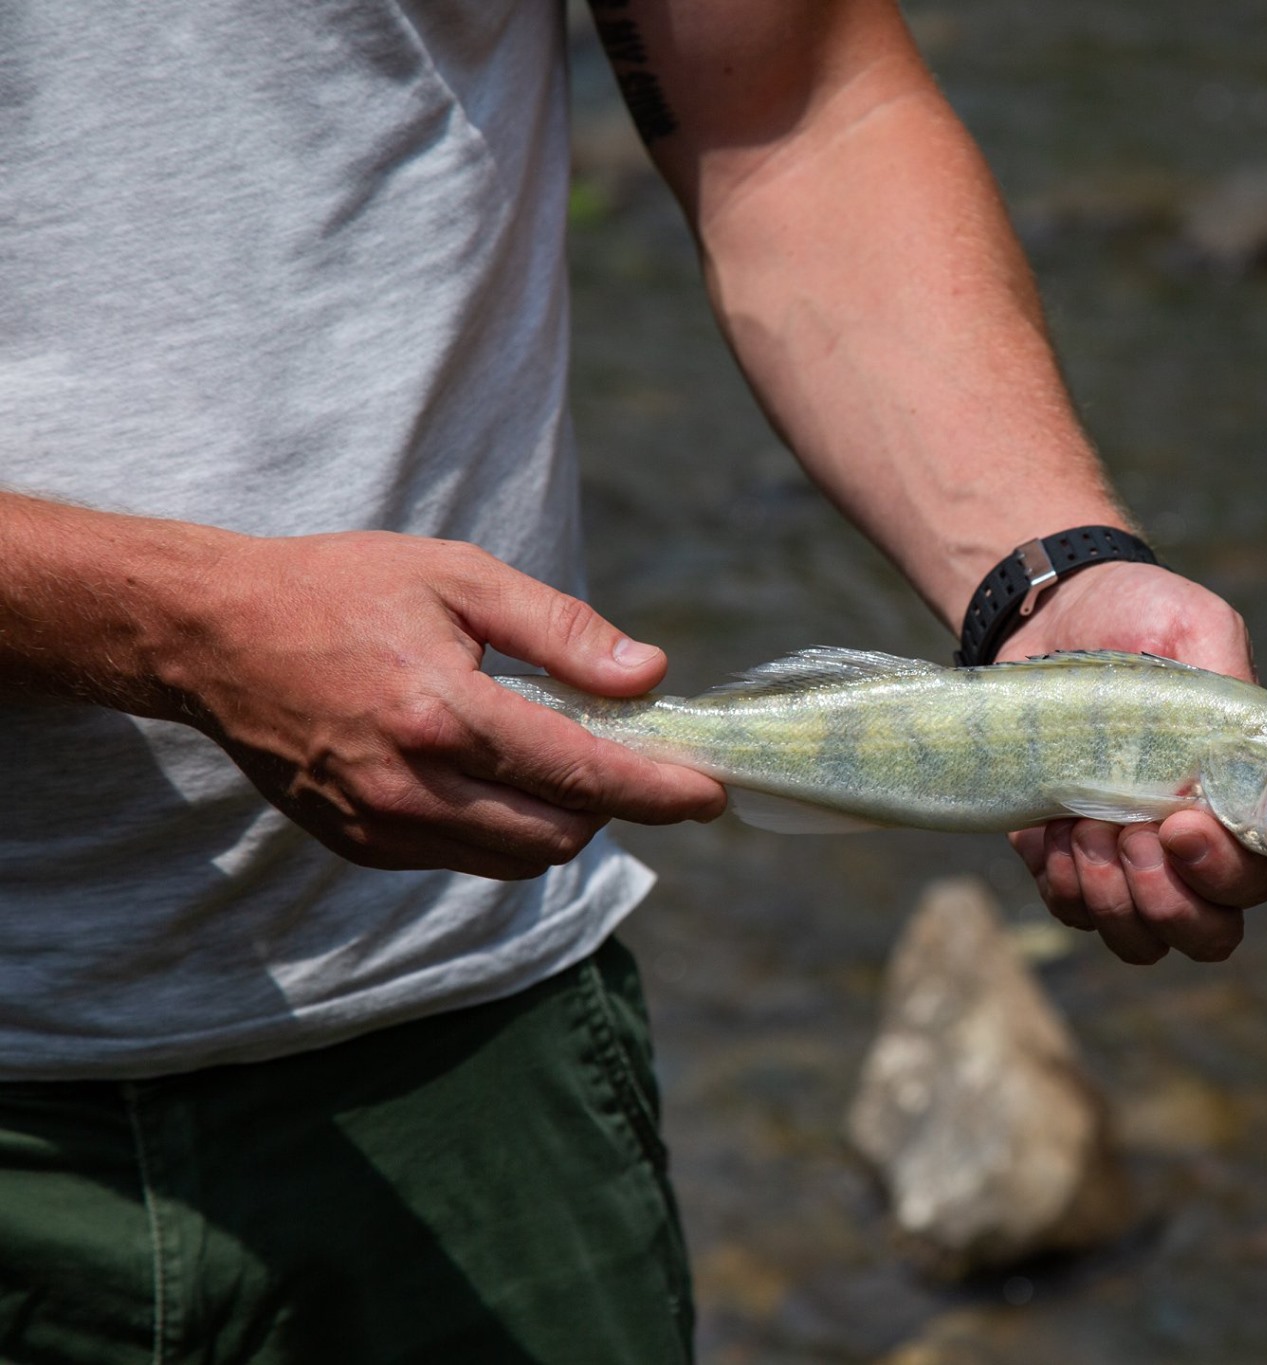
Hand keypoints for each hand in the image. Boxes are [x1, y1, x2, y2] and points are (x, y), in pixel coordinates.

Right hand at [176, 531, 724, 879]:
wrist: (214, 634)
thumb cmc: (343, 589)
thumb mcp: (459, 578)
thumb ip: (561, 631)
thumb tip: (649, 676)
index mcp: (442, 713)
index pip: (581, 775)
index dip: (660, 790)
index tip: (713, 795)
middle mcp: (411, 785)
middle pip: (558, 836)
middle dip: (611, 806)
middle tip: (635, 761)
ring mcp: (379, 826)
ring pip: (515, 861)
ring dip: (561, 823)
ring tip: (562, 761)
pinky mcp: (358, 845)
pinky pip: (464, 859)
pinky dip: (503, 830)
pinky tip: (497, 774)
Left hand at [999, 561, 1266, 962]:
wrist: (1052, 615)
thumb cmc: (1137, 618)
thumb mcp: (1194, 627)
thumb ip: (1229, 675)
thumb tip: (1242, 736)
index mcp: (1239, 804)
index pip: (1253, 883)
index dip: (1220, 873)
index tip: (1178, 821)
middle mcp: (1189, 851)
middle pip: (1206, 936)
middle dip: (1164, 901)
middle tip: (1128, 833)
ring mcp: (1127, 863)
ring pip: (1136, 939)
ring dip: (1106, 896)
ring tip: (1079, 825)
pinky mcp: (1067, 861)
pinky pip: (1069, 910)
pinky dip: (1056, 880)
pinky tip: (1045, 827)